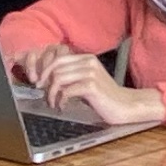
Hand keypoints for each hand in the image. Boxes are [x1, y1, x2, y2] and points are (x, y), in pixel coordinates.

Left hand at [32, 52, 164, 133]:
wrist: (125, 105)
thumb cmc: (105, 96)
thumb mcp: (87, 81)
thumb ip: (72, 76)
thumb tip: (48, 80)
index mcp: (87, 58)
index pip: (58, 58)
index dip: (45, 71)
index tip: (40, 84)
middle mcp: (88, 62)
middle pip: (56, 68)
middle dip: (46, 83)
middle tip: (46, 96)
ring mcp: (90, 73)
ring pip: (58, 78)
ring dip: (52, 94)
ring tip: (54, 104)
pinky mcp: (91, 86)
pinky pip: (66, 91)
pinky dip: (60, 100)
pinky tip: (63, 107)